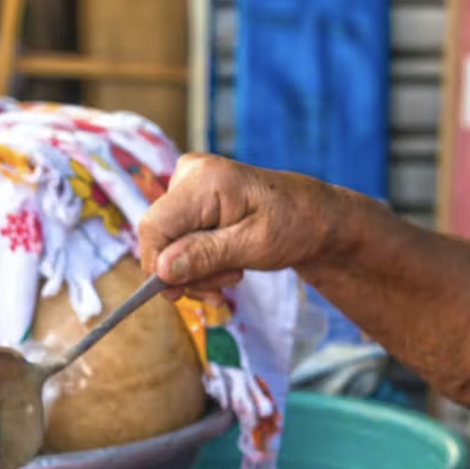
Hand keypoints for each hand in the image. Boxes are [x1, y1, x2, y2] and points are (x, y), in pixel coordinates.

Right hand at [140, 155, 337, 292]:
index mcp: (205, 180)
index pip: (155, 227)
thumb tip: (161, 270)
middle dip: (185, 272)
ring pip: (166, 244)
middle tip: (223, 288)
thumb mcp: (254, 245)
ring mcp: (187, 186)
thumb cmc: (294, 224)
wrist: (314, 216)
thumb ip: (206, 255)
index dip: (160, 265)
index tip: (181, 293)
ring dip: (194, 272)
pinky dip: (196, 263)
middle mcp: (189, 175)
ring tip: (231, 277)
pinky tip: (222, 270)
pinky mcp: (190, 201)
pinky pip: (177, 240)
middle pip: (159, 237)